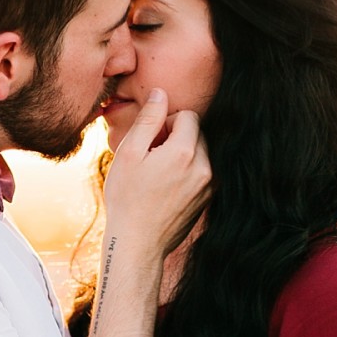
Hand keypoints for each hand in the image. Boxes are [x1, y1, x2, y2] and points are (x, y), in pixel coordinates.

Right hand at [102, 88, 210, 257]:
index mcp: (185, 151)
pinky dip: (186, 174)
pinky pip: (201, 173)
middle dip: (175, 139)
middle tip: (150, 160)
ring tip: (157, 176)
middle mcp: (204, 166)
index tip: (149, 142)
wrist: (137, 243)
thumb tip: (160, 93)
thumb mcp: (129, 154)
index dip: (166, 124)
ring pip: (200, 153)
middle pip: (197, 134)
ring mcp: (209, 184)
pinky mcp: (208, 199)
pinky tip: (165, 190)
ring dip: (182, 156)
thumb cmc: (126, 199)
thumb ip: (148, 120)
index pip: (188, 116)